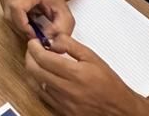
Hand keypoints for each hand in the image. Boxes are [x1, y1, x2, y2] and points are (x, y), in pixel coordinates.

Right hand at [0, 0, 74, 40]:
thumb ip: (60, 30)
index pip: (16, 8)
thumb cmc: (54, 0)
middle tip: (35, 32)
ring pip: (7, 16)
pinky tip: (25, 18)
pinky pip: (6, 14)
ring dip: (19, 26)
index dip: (23, 25)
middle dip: (22, 29)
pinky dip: (15, 21)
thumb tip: (46, 40)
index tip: (34, 34)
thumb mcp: (65, 16)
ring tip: (32, 24)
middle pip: (10, 15)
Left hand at [24, 35, 147, 115]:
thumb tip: (54, 39)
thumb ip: (72, 45)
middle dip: (29, 56)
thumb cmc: (109, 84)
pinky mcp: (62, 111)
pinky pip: (43, 95)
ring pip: (36, 83)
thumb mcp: (93, 58)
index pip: (43, 58)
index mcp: (75, 74)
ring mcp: (63, 102)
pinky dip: (39, 83)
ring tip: (38, 61)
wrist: (120, 109)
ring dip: (33, 69)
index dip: (34, 47)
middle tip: (33, 49)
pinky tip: (44, 76)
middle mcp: (67, 89)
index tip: (34, 42)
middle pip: (35, 70)